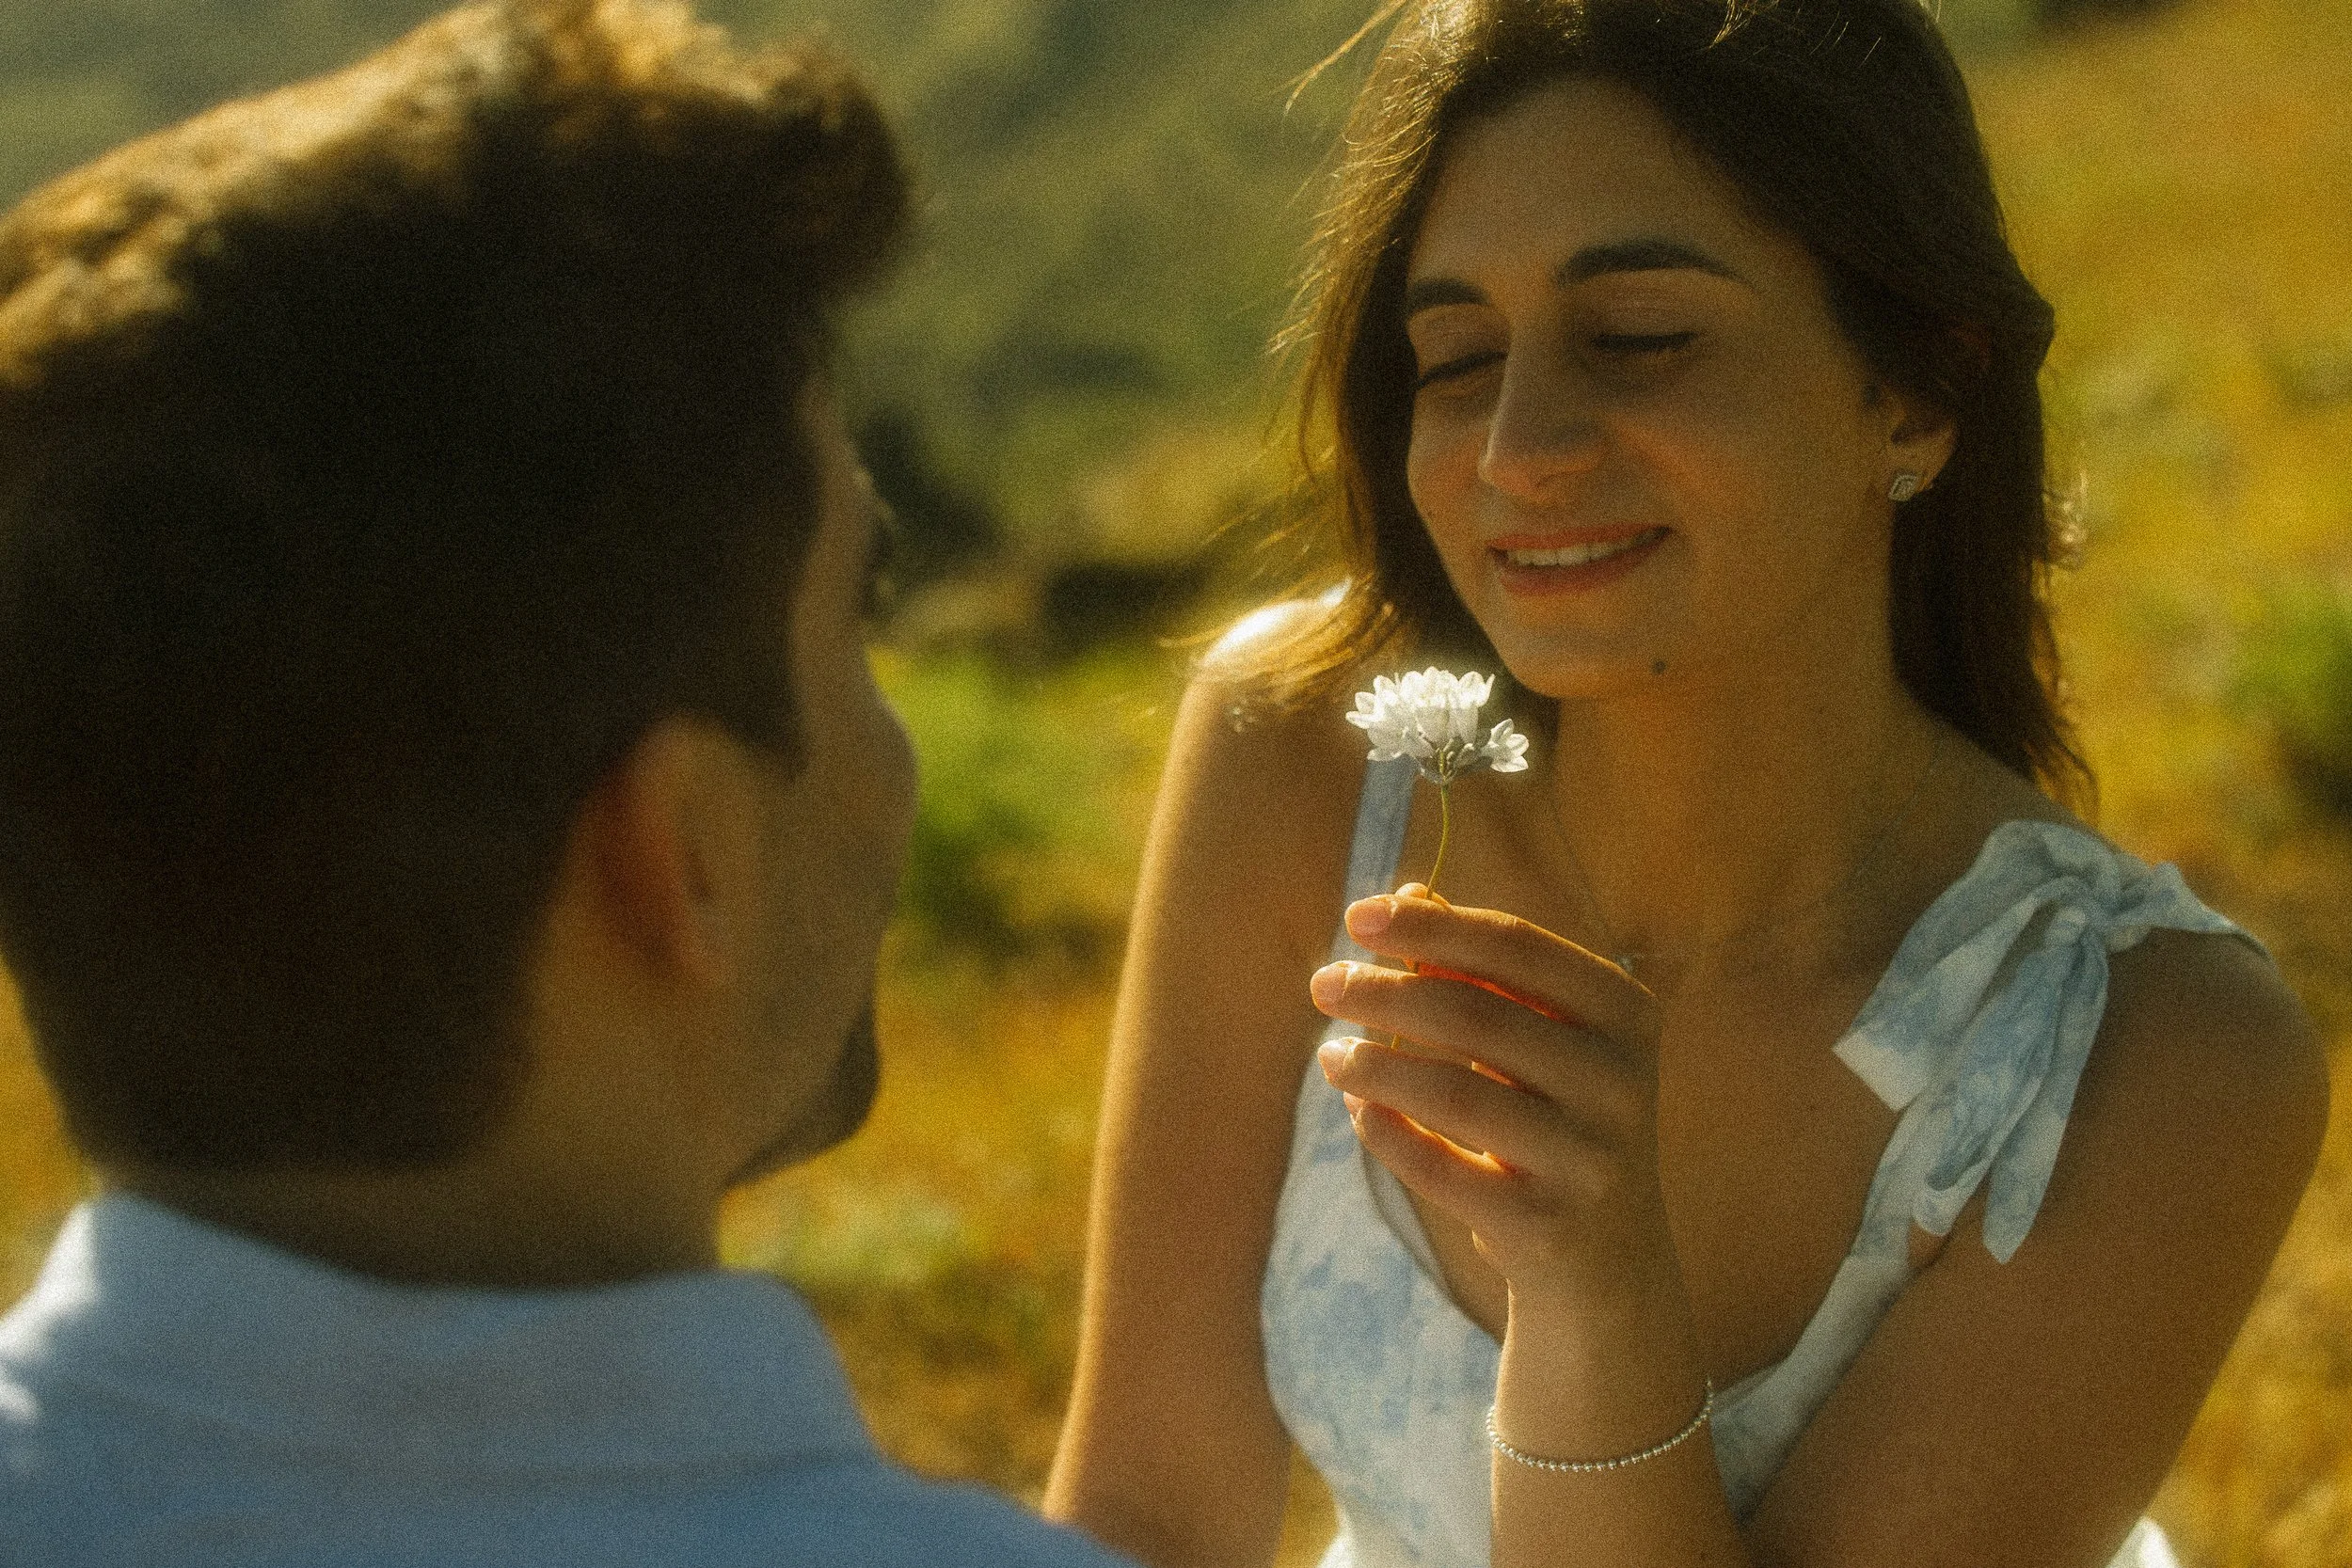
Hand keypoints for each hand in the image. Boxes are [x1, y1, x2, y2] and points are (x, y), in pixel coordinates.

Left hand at [1308, 885, 1679, 1330]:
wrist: (1608, 1258)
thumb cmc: (1556, 1117)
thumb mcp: (1540, 1036)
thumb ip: (1480, 968)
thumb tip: (1407, 893)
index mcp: (1625, 1012)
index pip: (1515, 946)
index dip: (1429, 926)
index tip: (1357, 917)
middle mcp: (1620, 1080)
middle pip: (1473, 1015)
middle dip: (1383, 993)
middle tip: (1323, 984)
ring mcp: (1588, 1156)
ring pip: (1454, 1094)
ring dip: (1375, 1066)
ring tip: (1329, 1054)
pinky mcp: (1545, 1224)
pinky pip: (1444, 1170)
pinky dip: (1388, 1134)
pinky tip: (1356, 1111)